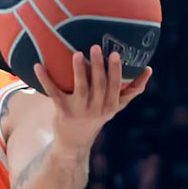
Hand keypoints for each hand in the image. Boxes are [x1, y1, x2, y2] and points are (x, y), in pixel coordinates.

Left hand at [33, 45, 151, 150]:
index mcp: (111, 105)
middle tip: (96, 47)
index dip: (116, 70)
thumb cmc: (97, 116)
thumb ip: (132, 90)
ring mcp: (80, 110)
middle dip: (99, 66)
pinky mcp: (63, 111)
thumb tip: (149, 69)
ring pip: (81, 87)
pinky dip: (46, 79)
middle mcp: (97, 108)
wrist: (75, 141)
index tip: (116, 54)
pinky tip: (38, 66)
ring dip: (79, 70)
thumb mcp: (116, 106)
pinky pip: (54, 93)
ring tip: (77, 54)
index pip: (116, 86)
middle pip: (99, 84)